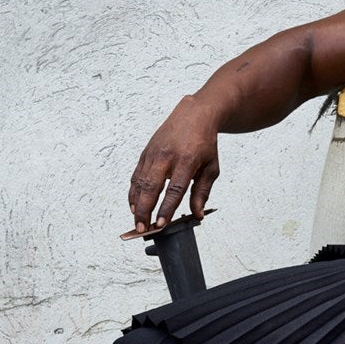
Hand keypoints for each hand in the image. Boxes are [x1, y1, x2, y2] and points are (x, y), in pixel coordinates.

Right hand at [129, 96, 219, 230]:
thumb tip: (197, 215)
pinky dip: (133, 192)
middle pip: (152, 187)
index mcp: (186, 160)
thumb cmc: (204, 142)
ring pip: (140, 182)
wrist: (194, 114)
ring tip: (138, 222)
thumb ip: (202, 192)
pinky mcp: (146, 153)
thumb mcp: (211, 167)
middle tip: (143, 229)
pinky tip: (134, 205)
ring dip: (137, 204)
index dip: (166, 208)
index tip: (161, 224)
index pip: (174, 189)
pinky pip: (136, 175)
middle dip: (145, 210)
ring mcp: (153, 153)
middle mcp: (167, 156)